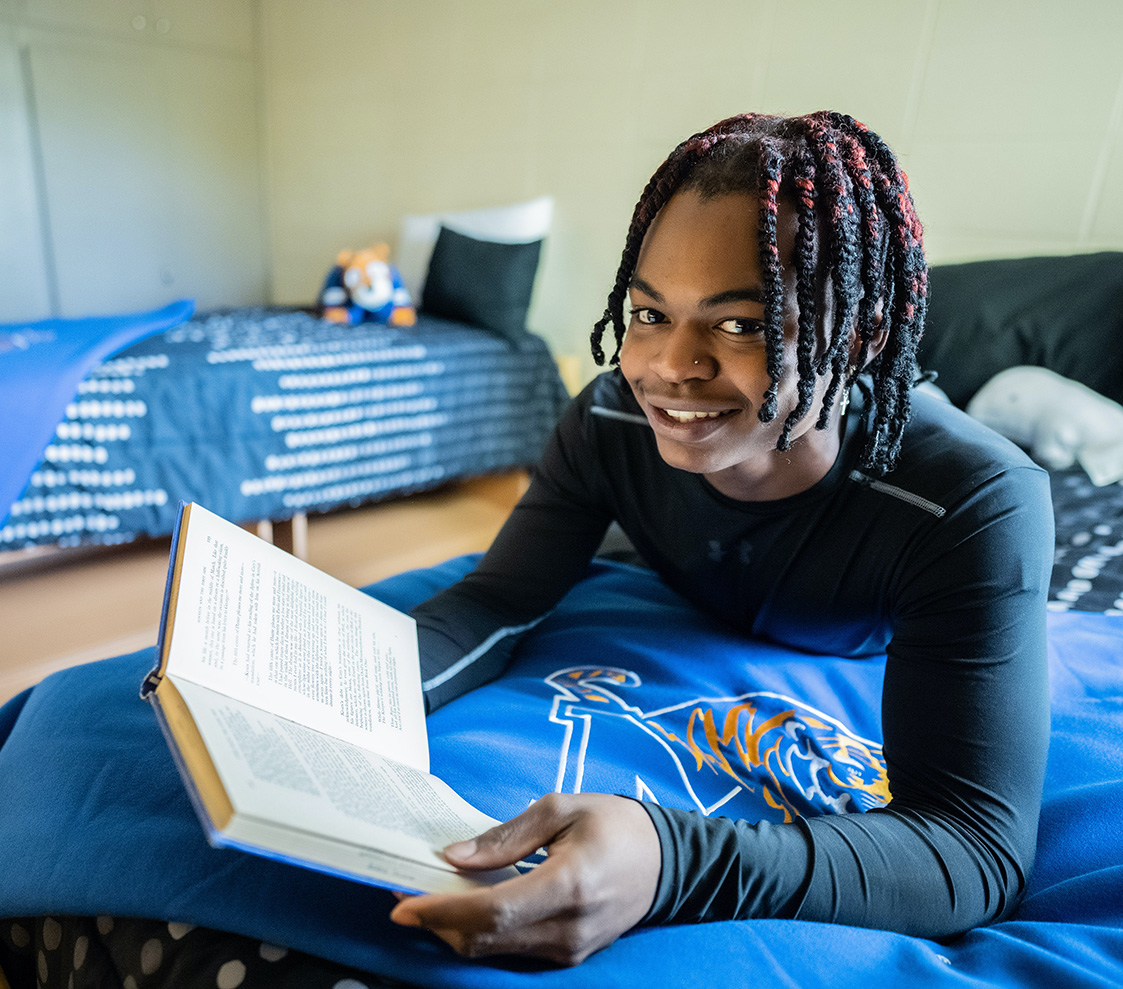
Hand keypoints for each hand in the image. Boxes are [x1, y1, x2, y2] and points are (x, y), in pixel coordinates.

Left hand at [389, 792, 659, 965]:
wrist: (667, 861)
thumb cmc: (616, 824)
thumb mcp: (562, 808)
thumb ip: (506, 836)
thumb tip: (454, 856)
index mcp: (569, 884)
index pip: (493, 911)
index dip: (442, 910)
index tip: (404, 903)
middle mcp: (568, 927)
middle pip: (485, 939)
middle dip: (438, 921)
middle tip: (405, 894)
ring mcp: (570, 948)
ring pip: (494, 950)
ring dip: (456, 928)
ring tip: (430, 896)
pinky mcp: (569, 954)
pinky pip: (513, 949)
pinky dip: (482, 932)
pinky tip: (467, 906)